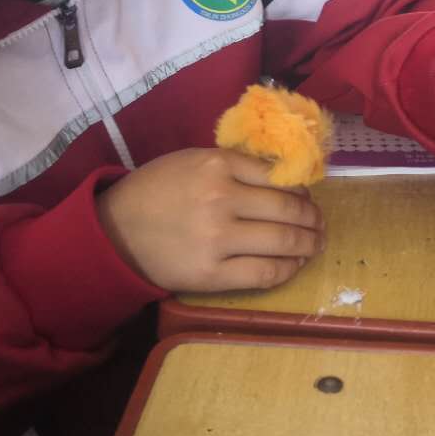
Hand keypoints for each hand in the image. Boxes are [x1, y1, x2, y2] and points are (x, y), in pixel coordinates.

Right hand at [96, 149, 323, 292]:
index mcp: (217, 165)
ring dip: (309, 243)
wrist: (115, 230)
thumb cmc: (157, 190)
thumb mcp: (194, 161)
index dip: (302, 188)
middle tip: (320, 223)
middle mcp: (221, 199)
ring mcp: (218, 239)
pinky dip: (288, 268)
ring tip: (315, 243)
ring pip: (284, 241)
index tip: (307, 196)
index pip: (278, 175)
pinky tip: (294, 264)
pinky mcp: (213, 274)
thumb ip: (236, 165)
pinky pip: (265, 272)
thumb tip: (286, 177)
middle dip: (313, 218)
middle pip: (288, 209)